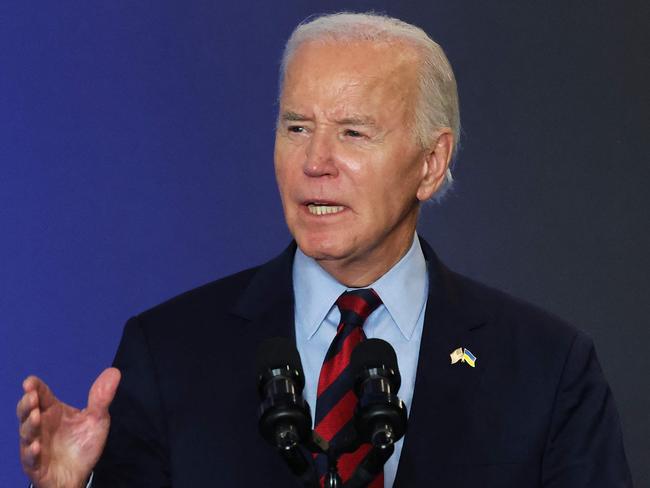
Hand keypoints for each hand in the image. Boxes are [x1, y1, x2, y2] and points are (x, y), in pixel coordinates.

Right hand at [17, 368, 120, 487]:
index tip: (30, 382)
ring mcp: (35, 444)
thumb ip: (101, 397)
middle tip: (32, 396)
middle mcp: (41, 425)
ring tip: (36, 417)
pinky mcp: (35, 464)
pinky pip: (30, 458)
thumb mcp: (96, 419)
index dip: (34, 387)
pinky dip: (31, 452)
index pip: (41, 394)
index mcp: (53, 411)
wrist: (79, 473)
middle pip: (27, 411)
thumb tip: (114, 371)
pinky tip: (36, 446)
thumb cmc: (83, 444)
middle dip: (27, 403)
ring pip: (27, 432)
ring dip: (29, 424)